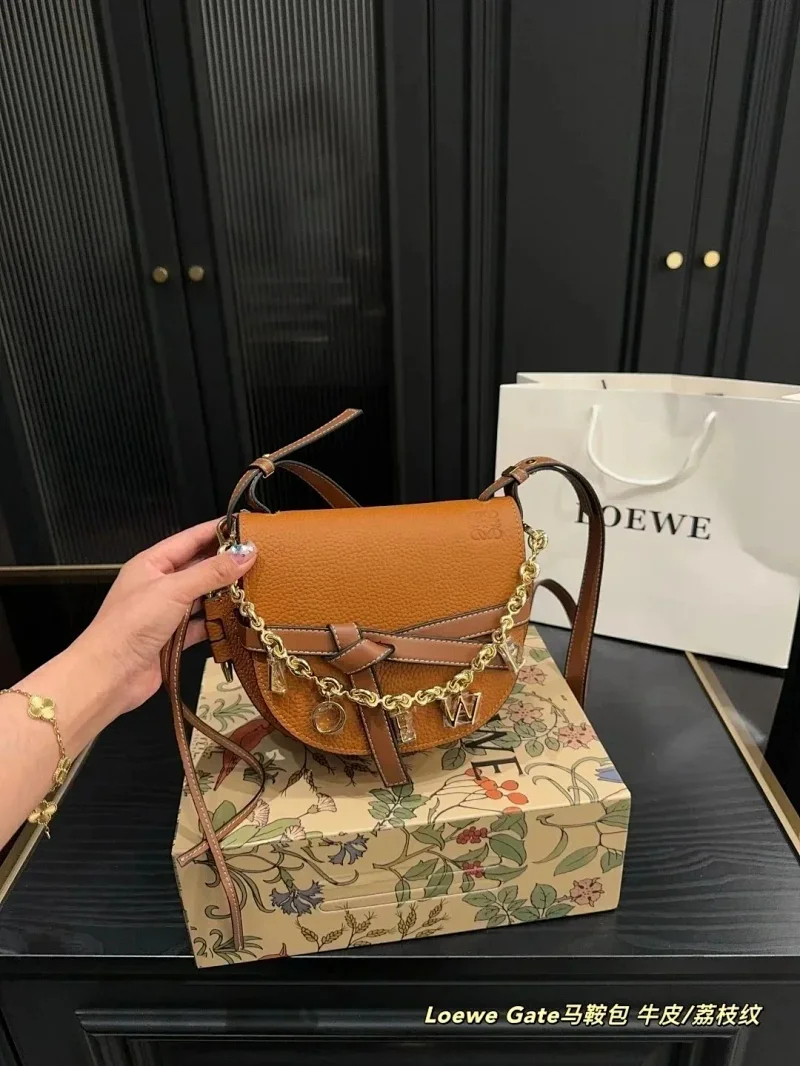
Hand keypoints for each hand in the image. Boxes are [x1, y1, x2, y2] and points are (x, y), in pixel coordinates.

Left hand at [75, 520, 256, 715]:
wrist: (109, 675)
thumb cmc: (132, 623)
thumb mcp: (174, 590)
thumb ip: (212, 572)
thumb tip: (247, 553)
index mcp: (152, 564)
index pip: (190, 539)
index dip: (217, 531)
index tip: (248, 526)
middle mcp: (159, 585)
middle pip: (199, 568)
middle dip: (226, 564)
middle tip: (262, 559)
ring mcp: (166, 613)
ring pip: (202, 597)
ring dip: (225, 595)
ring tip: (257, 587)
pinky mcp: (173, 639)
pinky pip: (201, 625)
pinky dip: (218, 623)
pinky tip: (240, 620)